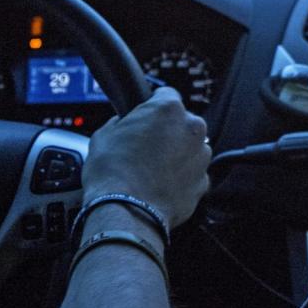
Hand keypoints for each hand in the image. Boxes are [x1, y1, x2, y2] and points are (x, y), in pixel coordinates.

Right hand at [82, 86, 210, 228]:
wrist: (125, 213)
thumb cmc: (113, 174)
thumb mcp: (104, 135)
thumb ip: (120, 122)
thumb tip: (121, 123)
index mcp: (169, 109)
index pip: (166, 95)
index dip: (152, 106)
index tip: (145, 116)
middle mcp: (192, 128)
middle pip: (181, 123)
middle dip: (166, 132)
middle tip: (144, 147)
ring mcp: (201, 156)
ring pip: (189, 148)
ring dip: (176, 155)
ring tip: (151, 170)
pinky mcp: (204, 181)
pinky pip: (192, 173)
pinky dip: (180, 178)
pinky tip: (160, 185)